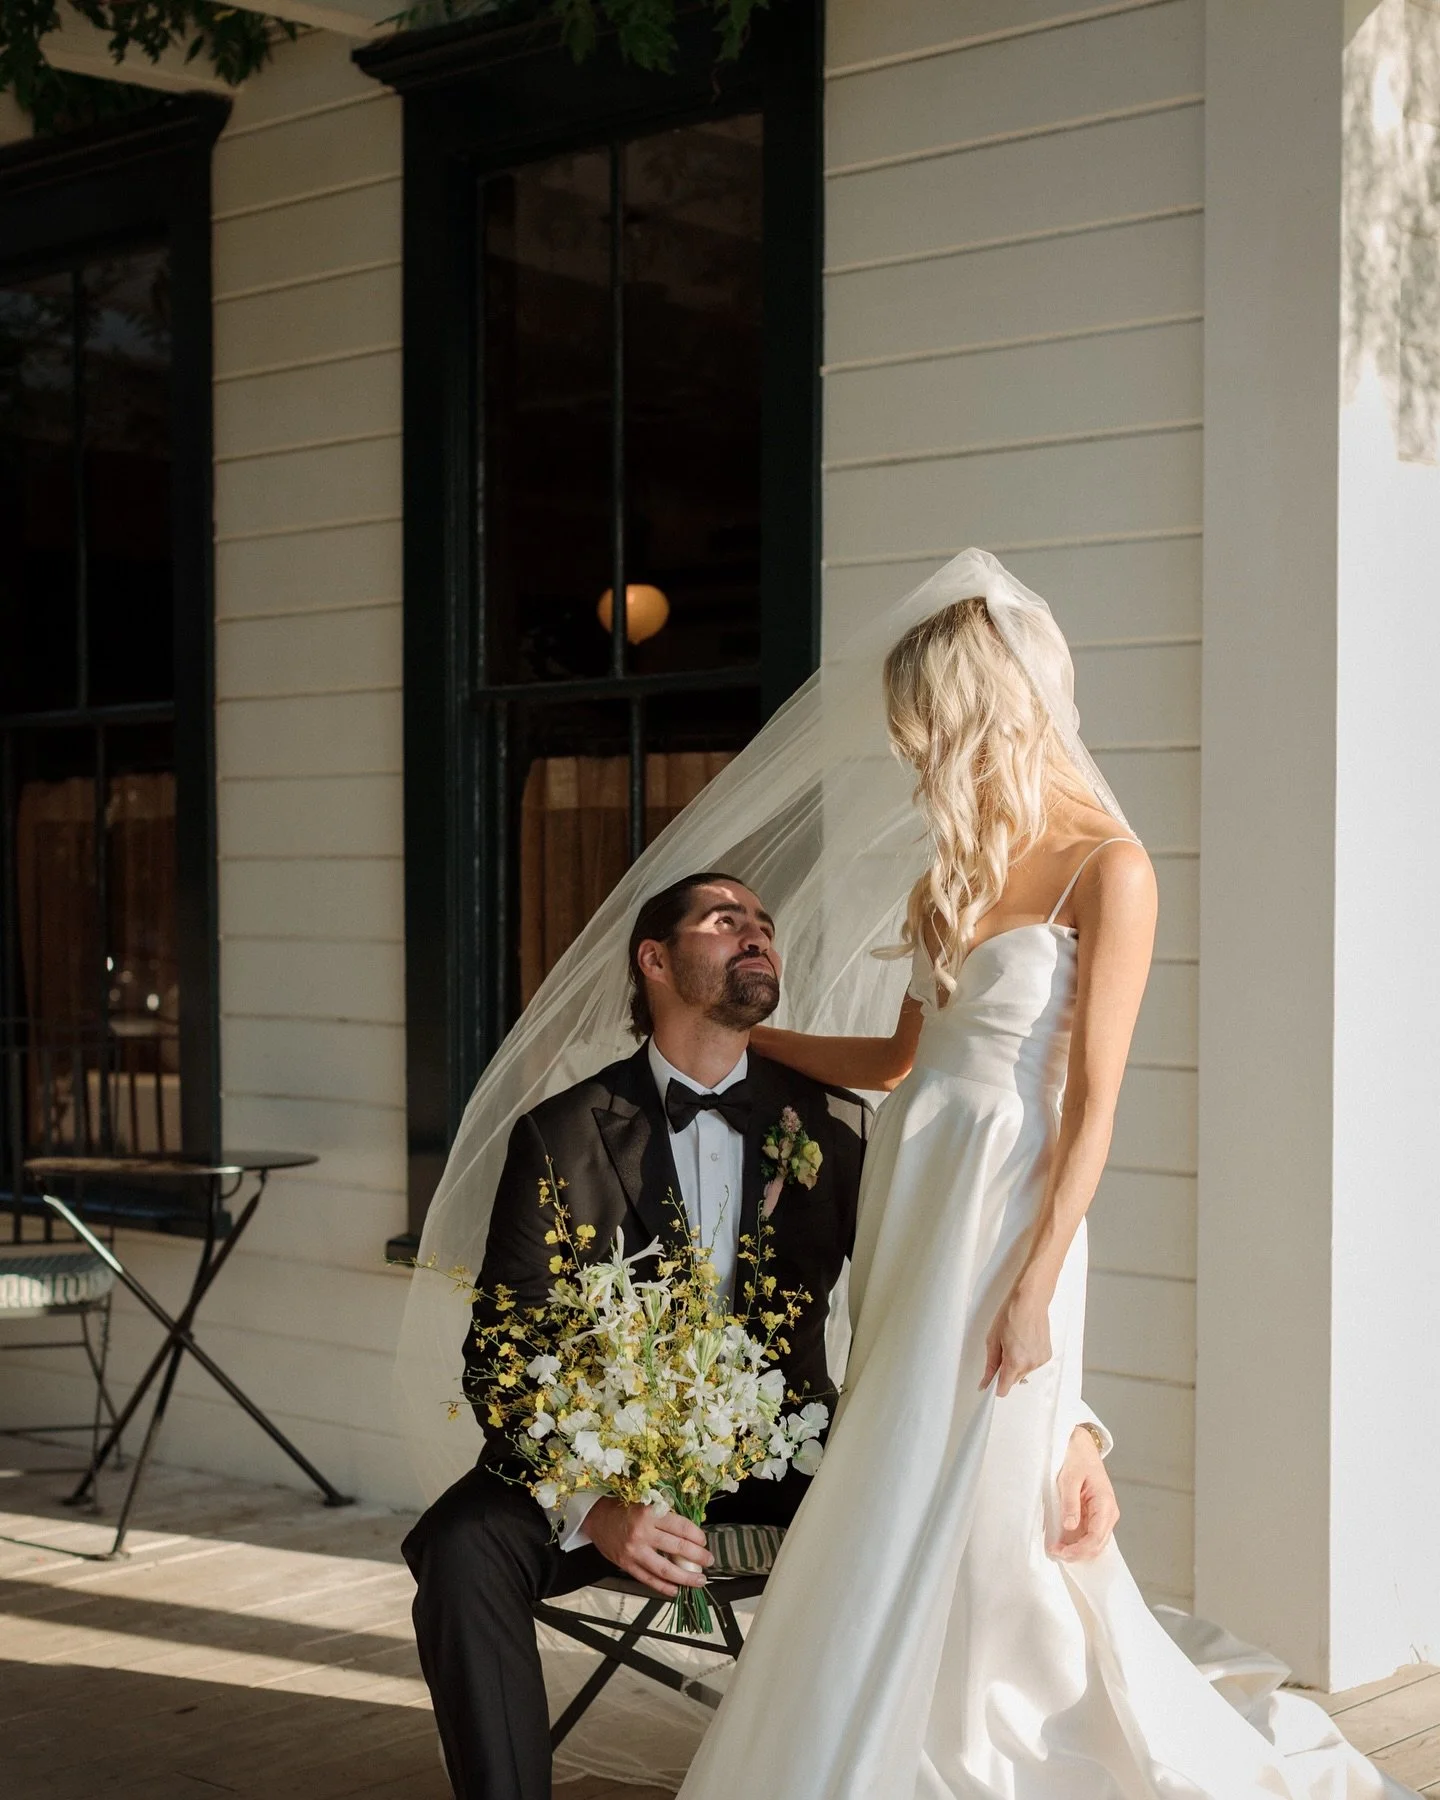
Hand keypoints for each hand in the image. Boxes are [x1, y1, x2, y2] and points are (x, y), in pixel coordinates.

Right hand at [583, 1498, 712, 1598]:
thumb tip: (690, 1530)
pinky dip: (664, 1587)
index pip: (680, 1526)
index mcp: (649, 1513)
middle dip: (697, 1557)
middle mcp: (642, 1533)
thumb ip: (666, 1515)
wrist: (596, 1518)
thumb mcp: (646, 1503)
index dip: (696, 1535)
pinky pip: (648, 1579)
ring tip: (699, 1580)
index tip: (703, 1541)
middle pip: (677, 1548)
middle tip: (708, 1561)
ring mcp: (634, 1551)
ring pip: (665, 1569)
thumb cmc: (623, 1508)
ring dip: (685, 1577)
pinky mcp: (627, 1565)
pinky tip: (676, 1589)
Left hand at [980, 1282, 1052, 1395]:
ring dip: (1017, 1364)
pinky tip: (1025, 1342)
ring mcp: (1040, 1361)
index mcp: (1015, 1361)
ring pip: (1023, 1372)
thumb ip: (990, 1364)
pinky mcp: (1047, 1355)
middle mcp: (1030, 1364)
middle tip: (1002, 1350)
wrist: (1030, 1301)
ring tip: (1015, 1342)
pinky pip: (1032, 1364)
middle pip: (1013, 1380)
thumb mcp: (993, 1339)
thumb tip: (985, 1382)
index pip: (1004, 1389)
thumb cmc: (1011, 1314)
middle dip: (1006, 1371)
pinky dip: (1027, 1358)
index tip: (990, 1382)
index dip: (995, 1387)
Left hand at [1048, 1425, 1119, 1561]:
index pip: (1096, 1537)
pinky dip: (1079, 1542)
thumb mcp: (1069, 1479)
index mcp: (1105, 1504)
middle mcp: (1109, 1513)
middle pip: (1098, 1545)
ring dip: (1078, 1550)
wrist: (1082, 1447)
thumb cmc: (1077, 1460)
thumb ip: (1070, 1503)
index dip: (1079, 1549)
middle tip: (1054, 1552)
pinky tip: (1064, 1543)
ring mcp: (1105, 1516)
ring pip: (1096, 1543)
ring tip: (1057, 1549)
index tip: (1060, 1552)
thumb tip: (1070, 1527)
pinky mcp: (1098, 1515)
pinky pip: (1091, 1535)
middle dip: (1077, 1554)